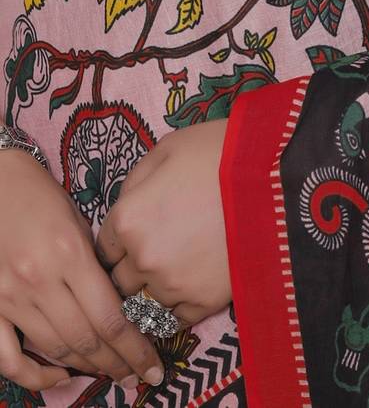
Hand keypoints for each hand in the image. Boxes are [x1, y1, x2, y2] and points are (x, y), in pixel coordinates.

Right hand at [0, 149, 164, 392]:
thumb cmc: (41, 196)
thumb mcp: (78, 221)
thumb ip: (95, 263)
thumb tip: (118, 304)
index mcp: (70, 254)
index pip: (110, 317)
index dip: (135, 348)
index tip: (153, 366)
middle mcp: (40, 280)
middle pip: (87, 340)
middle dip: (118, 363)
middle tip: (138, 373)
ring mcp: (10, 297)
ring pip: (55, 349)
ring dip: (87, 367)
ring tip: (112, 372)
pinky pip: (8, 357)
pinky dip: (35, 374)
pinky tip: (59, 375)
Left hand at [95, 120, 230, 327]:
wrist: (271, 173)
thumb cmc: (217, 153)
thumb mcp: (166, 150)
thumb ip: (136, 182)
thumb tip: (127, 207)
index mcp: (128, 218)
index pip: (104, 250)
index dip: (119, 244)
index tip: (133, 241)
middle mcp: (143, 258)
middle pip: (120, 282)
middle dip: (132, 269)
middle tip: (155, 255)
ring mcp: (173, 284)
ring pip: (144, 305)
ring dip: (153, 291)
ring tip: (174, 273)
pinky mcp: (204, 301)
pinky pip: (174, 320)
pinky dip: (176, 308)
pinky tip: (188, 289)